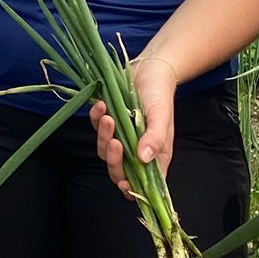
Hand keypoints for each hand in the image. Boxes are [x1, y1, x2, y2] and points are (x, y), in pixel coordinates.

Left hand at [90, 55, 178, 196]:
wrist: (148, 69)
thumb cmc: (159, 94)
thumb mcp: (161, 115)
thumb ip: (155, 138)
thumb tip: (144, 159)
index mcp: (154, 156)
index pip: (142, 183)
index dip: (131, 187)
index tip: (123, 182)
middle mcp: (136, 151)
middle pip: (119, 169)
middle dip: (114, 160)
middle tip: (115, 142)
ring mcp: (121, 137)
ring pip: (105, 150)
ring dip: (104, 136)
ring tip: (108, 118)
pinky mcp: (108, 123)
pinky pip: (97, 128)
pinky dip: (96, 119)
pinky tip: (101, 106)